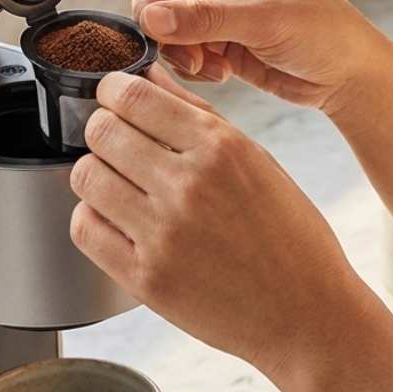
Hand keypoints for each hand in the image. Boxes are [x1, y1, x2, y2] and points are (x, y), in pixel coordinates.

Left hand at [68, 61, 366, 379]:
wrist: (307, 314)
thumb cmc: (289, 234)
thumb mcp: (256, 158)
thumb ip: (198, 113)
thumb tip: (149, 77)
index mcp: (220, 147)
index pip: (133, 97)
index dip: (112, 90)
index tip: (112, 96)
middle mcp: (188, 186)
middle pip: (102, 132)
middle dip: (103, 128)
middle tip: (116, 139)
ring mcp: (164, 235)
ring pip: (86, 176)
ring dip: (95, 171)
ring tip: (118, 180)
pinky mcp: (146, 280)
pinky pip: (85, 229)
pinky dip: (92, 216)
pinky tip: (115, 217)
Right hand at [127, 0, 392, 115]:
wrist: (347, 73)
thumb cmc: (321, 33)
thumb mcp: (264, 22)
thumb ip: (204, 18)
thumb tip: (149, 17)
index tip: (154, 34)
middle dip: (164, 27)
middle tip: (190, 57)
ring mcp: (213, 0)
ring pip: (161, 22)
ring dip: (179, 51)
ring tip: (212, 69)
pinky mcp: (213, 32)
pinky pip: (176, 46)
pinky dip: (190, 64)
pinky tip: (221, 72)